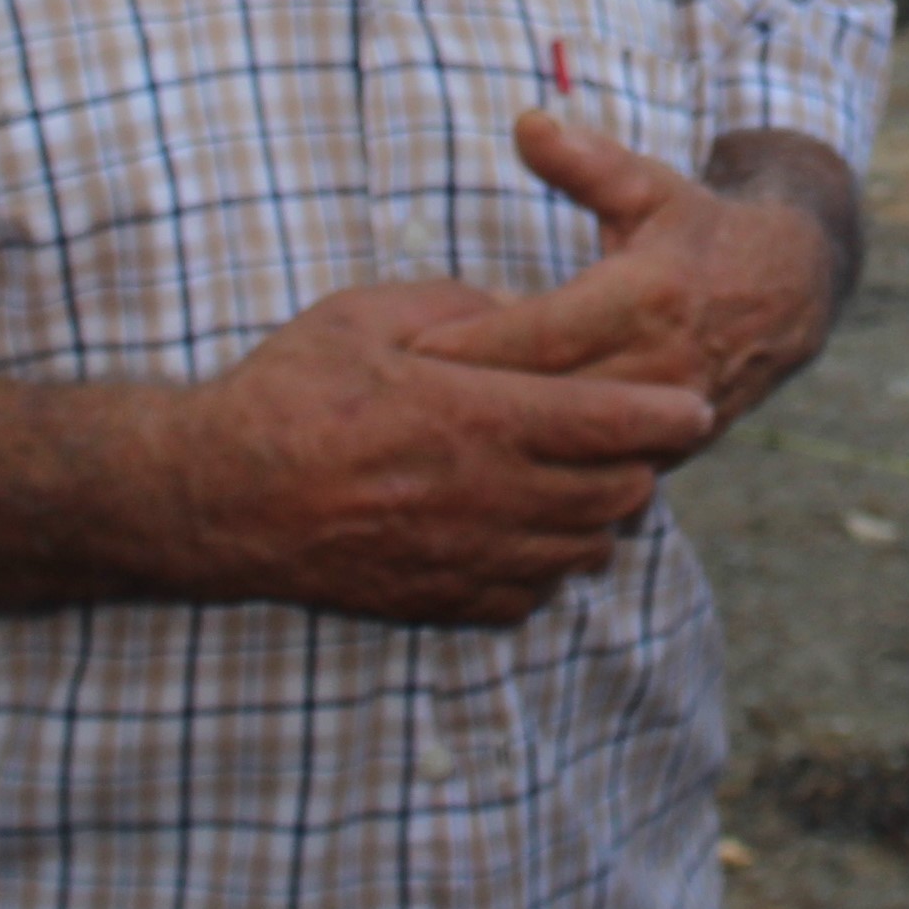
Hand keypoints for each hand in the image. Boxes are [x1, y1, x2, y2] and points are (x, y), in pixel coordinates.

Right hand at [169, 279, 715, 624]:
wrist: (213, 497)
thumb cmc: (289, 392)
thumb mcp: (370, 314)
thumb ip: (461, 306)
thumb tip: (522, 309)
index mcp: (473, 419)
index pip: (608, 425)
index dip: (665, 417)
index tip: (695, 405)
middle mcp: (482, 498)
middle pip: (614, 496)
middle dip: (640, 465)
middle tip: (638, 437)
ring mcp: (462, 559)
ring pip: (582, 551)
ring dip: (598, 517)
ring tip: (585, 482)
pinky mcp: (437, 601)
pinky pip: (529, 597)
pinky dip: (546, 567)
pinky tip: (526, 532)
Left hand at [407, 114, 853, 436]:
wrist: (787, 293)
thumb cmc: (698, 230)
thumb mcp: (648, 185)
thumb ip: (585, 161)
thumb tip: (527, 123)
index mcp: (645, 295)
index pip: (532, 335)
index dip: (463, 350)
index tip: (397, 355)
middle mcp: (657, 364)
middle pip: (539, 400)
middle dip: (463, 407)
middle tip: (385, 411)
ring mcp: (666, 417)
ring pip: (566, 449)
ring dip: (498, 448)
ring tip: (421, 448)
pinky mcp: (668, 450)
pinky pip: (594, 472)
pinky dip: (540, 472)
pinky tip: (484, 473)